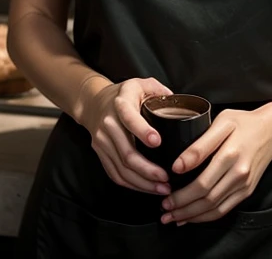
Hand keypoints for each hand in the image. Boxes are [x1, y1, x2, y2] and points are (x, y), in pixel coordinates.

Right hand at [81, 76, 173, 195]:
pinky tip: (147, 188)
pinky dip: (132, 185)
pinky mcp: (100, 153)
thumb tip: (178, 105)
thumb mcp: (141, 84)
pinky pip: (115, 174)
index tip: (157, 142)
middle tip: (166, 177)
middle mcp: (108, 123)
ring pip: (121, 168)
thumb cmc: (124, 94)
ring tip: (162, 188)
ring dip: (143, 182)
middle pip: (126, 152)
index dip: (142, 131)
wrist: (94, 102)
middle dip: (148, 169)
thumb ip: (160, 91)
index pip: (129, 118)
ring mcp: (102, 141)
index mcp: (121, 103)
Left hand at [160, 108, 271, 224]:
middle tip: (164, 209)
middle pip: (206, 199)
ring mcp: (244, 185)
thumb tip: (178, 165)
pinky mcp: (246, 191)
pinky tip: (193, 217)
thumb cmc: (244, 122)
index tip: (164, 192)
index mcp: (230, 155)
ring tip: (173, 218)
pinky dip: (207, 217)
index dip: (181, 193)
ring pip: (215, 209)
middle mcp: (238, 174)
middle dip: (182, 208)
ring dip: (192, 217)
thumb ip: (200, 145)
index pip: (202, 182)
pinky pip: (225, 210)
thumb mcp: (222, 122)